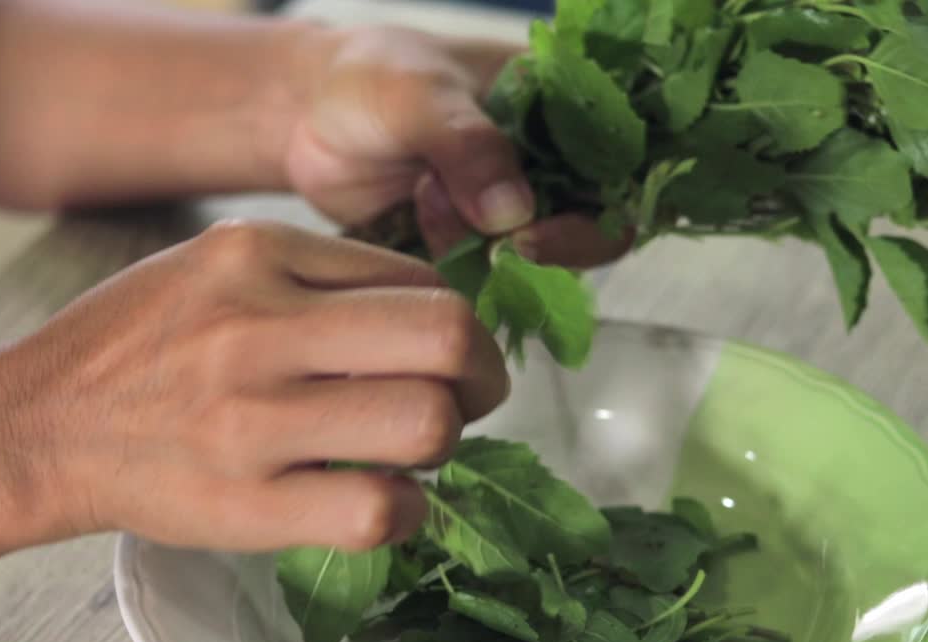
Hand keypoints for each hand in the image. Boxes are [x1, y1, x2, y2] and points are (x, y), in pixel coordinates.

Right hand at [0, 220, 508, 551]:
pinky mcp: (241, 504)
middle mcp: (255, 327)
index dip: (457, 325)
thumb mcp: (211, 266)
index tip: (445, 357)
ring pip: (426, 423)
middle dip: (483, 376)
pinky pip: (377, 508)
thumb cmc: (133, 346)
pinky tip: (383, 500)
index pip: (420, 281)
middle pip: (446, 339)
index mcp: (256, 254)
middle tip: (466, 398)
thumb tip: (431, 311)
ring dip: (444, 442)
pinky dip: (405, 509)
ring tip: (413, 451)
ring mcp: (249, 420)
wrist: (35, 424)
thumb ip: (314, 274)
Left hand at [285, 26, 631, 266]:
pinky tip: (419, 221)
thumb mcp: (418, 95)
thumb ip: (468, 145)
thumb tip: (517, 212)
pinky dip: (464, 267)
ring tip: (426, 201)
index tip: (537, 235)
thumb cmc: (368, 80)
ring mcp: (515, 204)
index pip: (621, 165)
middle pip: (593, 226)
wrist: (306, 117)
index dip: (597, 209)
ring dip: (491, 251)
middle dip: (543, 244)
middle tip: (490, 244)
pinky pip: (496, 276)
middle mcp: (552, 158)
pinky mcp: (478, 242)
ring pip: (543, 258)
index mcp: (562, 102)